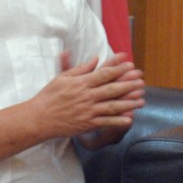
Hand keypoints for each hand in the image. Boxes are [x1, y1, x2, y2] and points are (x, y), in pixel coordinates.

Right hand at [29, 51, 145, 139]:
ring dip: (129, 103)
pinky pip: (106, 122)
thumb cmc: (49, 96)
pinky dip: (118, 121)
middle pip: (112, 89)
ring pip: (112, 106)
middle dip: (129, 84)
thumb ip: (81, 68)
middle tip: (142, 80)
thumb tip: (96, 58)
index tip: (130, 64)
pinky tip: (130, 119)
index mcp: (81, 83)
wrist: (39, 118)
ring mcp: (88, 111)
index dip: (118, 68)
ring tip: (142, 100)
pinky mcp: (87, 123)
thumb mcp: (63, 78)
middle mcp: (87, 96)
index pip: (104, 74)